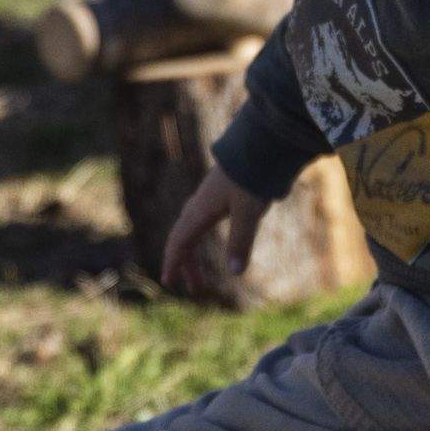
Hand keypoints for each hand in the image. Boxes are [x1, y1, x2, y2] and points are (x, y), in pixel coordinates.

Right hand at [159, 167, 267, 298]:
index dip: (173, 262)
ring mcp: (208, 196)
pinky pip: (200, 219)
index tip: (169, 282)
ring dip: (193, 252)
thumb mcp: (249, 212)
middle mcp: (200, 204)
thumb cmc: (253, 175)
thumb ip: (241, 241)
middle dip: (186, 263)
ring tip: (203, 272)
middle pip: (184, 237)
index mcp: (201, 210)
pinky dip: (199, 236)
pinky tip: (206, 237)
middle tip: (196, 288)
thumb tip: (235, 272)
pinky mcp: (220, 191)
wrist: (260, 142)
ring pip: (191, 227)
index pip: (180, 242)